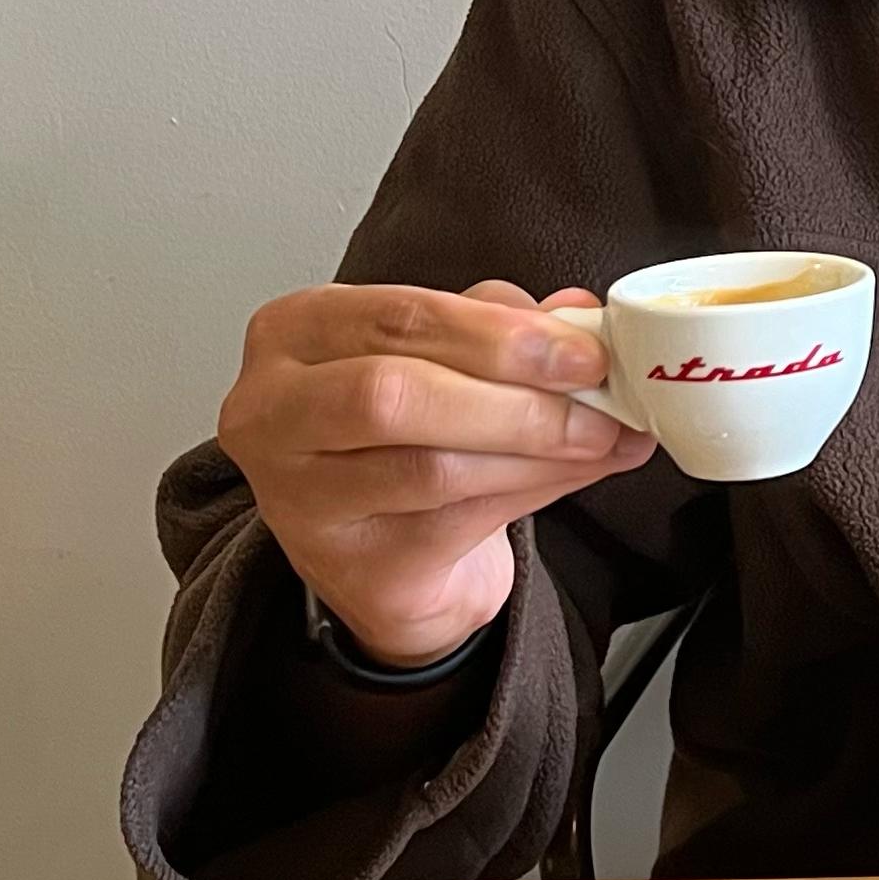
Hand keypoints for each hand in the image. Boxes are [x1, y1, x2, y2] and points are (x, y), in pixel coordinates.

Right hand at [219, 277, 658, 668]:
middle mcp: (275, 412)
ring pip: (431, 466)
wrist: (384, 551)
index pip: (396, 317)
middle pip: (394, 393)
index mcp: (295, 333)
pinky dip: (536, 488)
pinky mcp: (353, 563)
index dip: (498, 333)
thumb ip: (503, 326)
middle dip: (514, 394)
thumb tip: (579, 316)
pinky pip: (457, 521)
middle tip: (596, 395)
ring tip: (603, 436)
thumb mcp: (444, 357)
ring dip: (538, 449)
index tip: (580, 348)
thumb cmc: (403, 433)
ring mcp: (301, 497)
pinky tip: (582, 469)